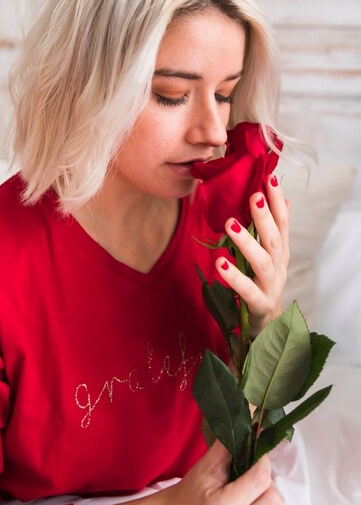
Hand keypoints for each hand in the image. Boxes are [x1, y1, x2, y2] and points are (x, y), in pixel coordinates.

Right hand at [159, 439, 282, 504]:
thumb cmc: (191, 494)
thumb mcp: (204, 468)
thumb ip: (227, 448)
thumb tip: (249, 425)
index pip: (259, 481)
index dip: (264, 462)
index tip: (259, 454)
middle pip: (273, 502)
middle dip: (268, 484)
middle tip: (255, 478)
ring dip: (269, 503)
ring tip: (253, 496)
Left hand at [215, 174, 289, 334]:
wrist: (268, 327)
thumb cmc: (263, 285)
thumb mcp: (270, 256)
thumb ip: (273, 230)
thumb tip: (284, 200)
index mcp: (280, 252)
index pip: (283, 222)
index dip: (277, 200)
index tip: (269, 177)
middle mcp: (279, 267)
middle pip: (274, 238)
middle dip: (265, 216)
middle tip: (252, 195)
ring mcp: (271, 286)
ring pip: (262, 262)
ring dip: (247, 241)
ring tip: (230, 224)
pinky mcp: (259, 305)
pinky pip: (247, 291)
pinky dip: (234, 277)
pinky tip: (219, 263)